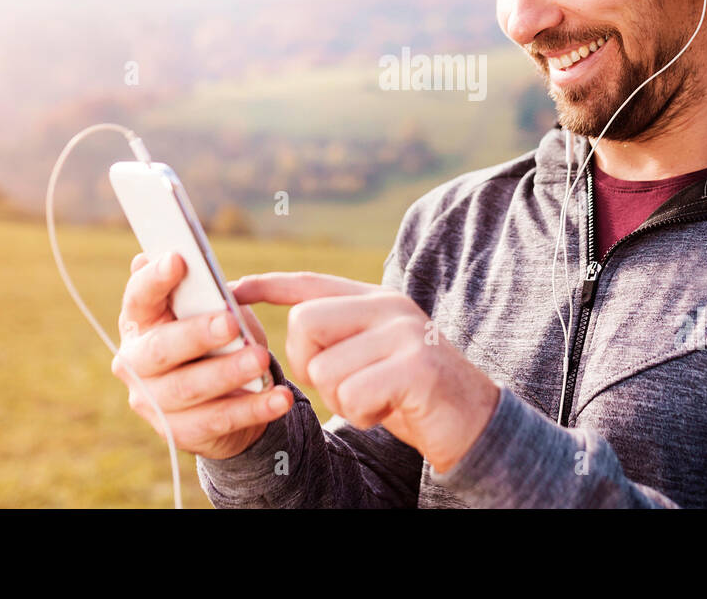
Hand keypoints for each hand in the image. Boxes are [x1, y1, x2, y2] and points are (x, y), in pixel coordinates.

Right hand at [111, 251, 294, 459]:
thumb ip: (203, 292)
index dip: (154, 279)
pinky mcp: (182, 432)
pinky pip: (219, 420)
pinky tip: (278, 399)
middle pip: (160, 349)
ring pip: (189, 388)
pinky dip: (253, 409)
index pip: (138, 297)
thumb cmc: (215, 340)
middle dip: (196, 334)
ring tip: (260, 360)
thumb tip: (186, 263)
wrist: (225, 397)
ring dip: (227, 373)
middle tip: (231, 323)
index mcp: (140, 323)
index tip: (178, 259)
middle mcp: (136, 363)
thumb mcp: (212, 311)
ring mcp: (154, 402)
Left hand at [231, 272, 499, 473]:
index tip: (233, 288)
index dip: (267, 285)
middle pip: (305, 323)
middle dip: (308, 364)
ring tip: (375, 399)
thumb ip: (340, 337)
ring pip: (325, 368)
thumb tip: (292, 329)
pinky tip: (387, 411)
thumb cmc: (411, 394)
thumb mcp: (372, 357)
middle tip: (344, 385)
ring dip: (341, 399)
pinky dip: (362, 414)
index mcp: (375, 300)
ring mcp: (404, 333)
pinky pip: (353, 394)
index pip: (309, 284)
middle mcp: (389, 306)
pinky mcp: (416, 365)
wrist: (473, 423)